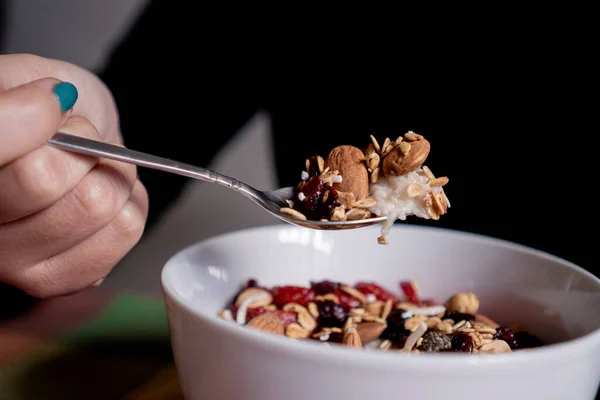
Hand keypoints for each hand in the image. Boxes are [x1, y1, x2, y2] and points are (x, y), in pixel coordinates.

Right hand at [0, 54, 148, 297]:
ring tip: (90, 170)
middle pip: (44, 179)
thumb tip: (47, 105)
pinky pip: (125, 229)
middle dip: (77, 145)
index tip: (53, 102)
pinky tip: (104, 197)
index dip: (32, 119)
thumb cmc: (41, 111)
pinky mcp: (65, 279)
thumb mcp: (17, 79)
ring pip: (93, 205)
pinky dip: (130, 201)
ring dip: (110, 174)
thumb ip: (15, 101)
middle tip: (72, 142)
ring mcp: (12, 264)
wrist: (72, 137)